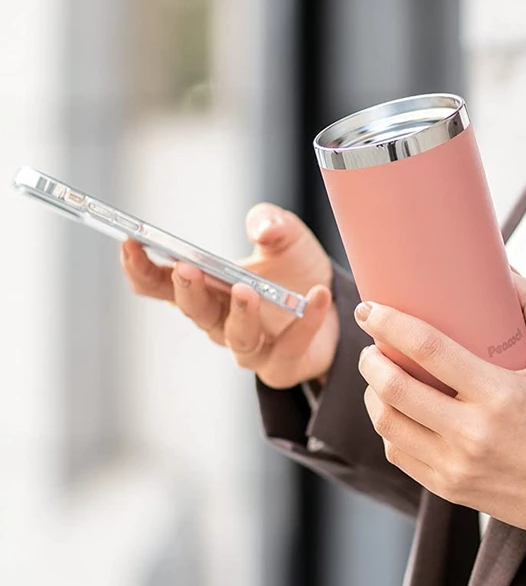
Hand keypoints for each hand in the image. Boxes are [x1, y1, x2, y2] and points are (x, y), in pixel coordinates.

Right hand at [120, 203, 338, 389]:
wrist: (335, 304)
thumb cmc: (295, 268)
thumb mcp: (286, 235)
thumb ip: (272, 222)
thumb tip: (263, 226)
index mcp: (206, 288)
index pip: (159, 284)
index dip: (140, 268)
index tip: (130, 242)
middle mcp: (220, 320)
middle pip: (194, 311)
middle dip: (187, 289)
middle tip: (186, 268)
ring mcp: (251, 346)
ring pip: (238, 337)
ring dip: (240, 314)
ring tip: (247, 290)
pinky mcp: (283, 363)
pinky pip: (290, 347)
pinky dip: (306, 322)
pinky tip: (318, 296)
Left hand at [355, 269, 525, 534]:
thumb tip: (506, 269)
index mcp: (500, 394)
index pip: (429, 350)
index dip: (391, 324)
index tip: (370, 308)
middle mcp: (473, 432)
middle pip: (395, 389)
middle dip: (370, 359)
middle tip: (370, 342)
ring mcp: (457, 464)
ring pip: (388, 424)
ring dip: (372, 393)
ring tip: (378, 374)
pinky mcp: (449, 487)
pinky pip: (398, 454)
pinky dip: (389, 428)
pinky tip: (394, 411)